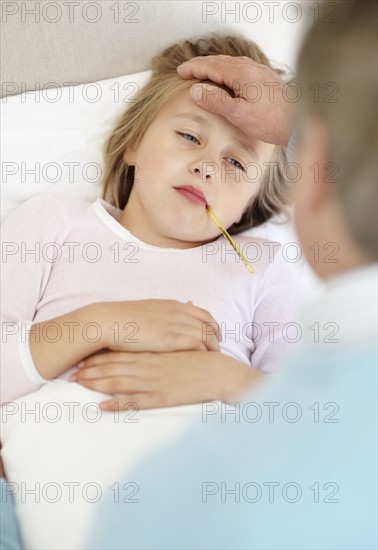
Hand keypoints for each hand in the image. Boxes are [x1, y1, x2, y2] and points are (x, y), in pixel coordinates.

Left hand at [71, 350, 261, 409]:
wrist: (217, 373)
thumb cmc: (200, 360)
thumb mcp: (181, 346)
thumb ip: (166, 342)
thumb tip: (154, 339)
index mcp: (152, 354)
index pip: (120, 354)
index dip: (100, 357)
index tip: (85, 359)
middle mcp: (148, 366)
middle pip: (114, 368)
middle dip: (92, 371)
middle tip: (73, 374)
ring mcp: (152, 382)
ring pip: (119, 383)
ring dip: (97, 384)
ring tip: (80, 386)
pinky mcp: (159, 397)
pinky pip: (134, 403)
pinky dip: (117, 405)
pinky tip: (102, 407)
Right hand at [97, 299, 220, 353]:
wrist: (110, 321)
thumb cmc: (125, 319)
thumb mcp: (151, 309)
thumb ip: (167, 311)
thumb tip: (179, 309)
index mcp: (174, 305)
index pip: (204, 314)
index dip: (213, 325)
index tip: (216, 335)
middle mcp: (179, 312)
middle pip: (209, 324)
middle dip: (217, 337)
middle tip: (218, 349)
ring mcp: (176, 325)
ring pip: (206, 335)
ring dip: (212, 347)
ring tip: (214, 358)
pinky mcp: (170, 339)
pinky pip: (197, 344)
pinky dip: (203, 352)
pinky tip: (203, 360)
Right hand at [177, 55, 292, 145]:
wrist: (301, 122)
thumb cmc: (271, 121)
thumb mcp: (238, 115)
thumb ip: (216, 101)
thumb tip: (196, 90)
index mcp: (241, 73)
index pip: (211, 66)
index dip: (194, 68)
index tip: (181, 71)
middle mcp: (251, 68)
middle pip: (220, 62)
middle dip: (202, 65)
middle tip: (187, 71)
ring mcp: (260, 72)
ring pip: (231, 65)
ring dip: (215, 68)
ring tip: (203, 75)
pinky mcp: (266, 80)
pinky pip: (241, 70)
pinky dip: (227, 72)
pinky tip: (228, 82)